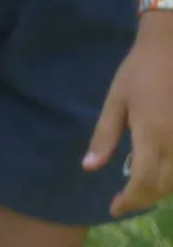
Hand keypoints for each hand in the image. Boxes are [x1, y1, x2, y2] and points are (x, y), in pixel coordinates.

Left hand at [86, 10, 172, 214]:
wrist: (171, 47)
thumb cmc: (138, 71)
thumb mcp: (115, 101)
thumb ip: (105, 136)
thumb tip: (89, 167)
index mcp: (152, 136)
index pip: (143, 183)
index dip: (130, 201)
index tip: (114, 208)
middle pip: (164, 186)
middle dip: (144, 198)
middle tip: (125, 198)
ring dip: (161, 189)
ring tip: (140, 187)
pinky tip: (161, 169)